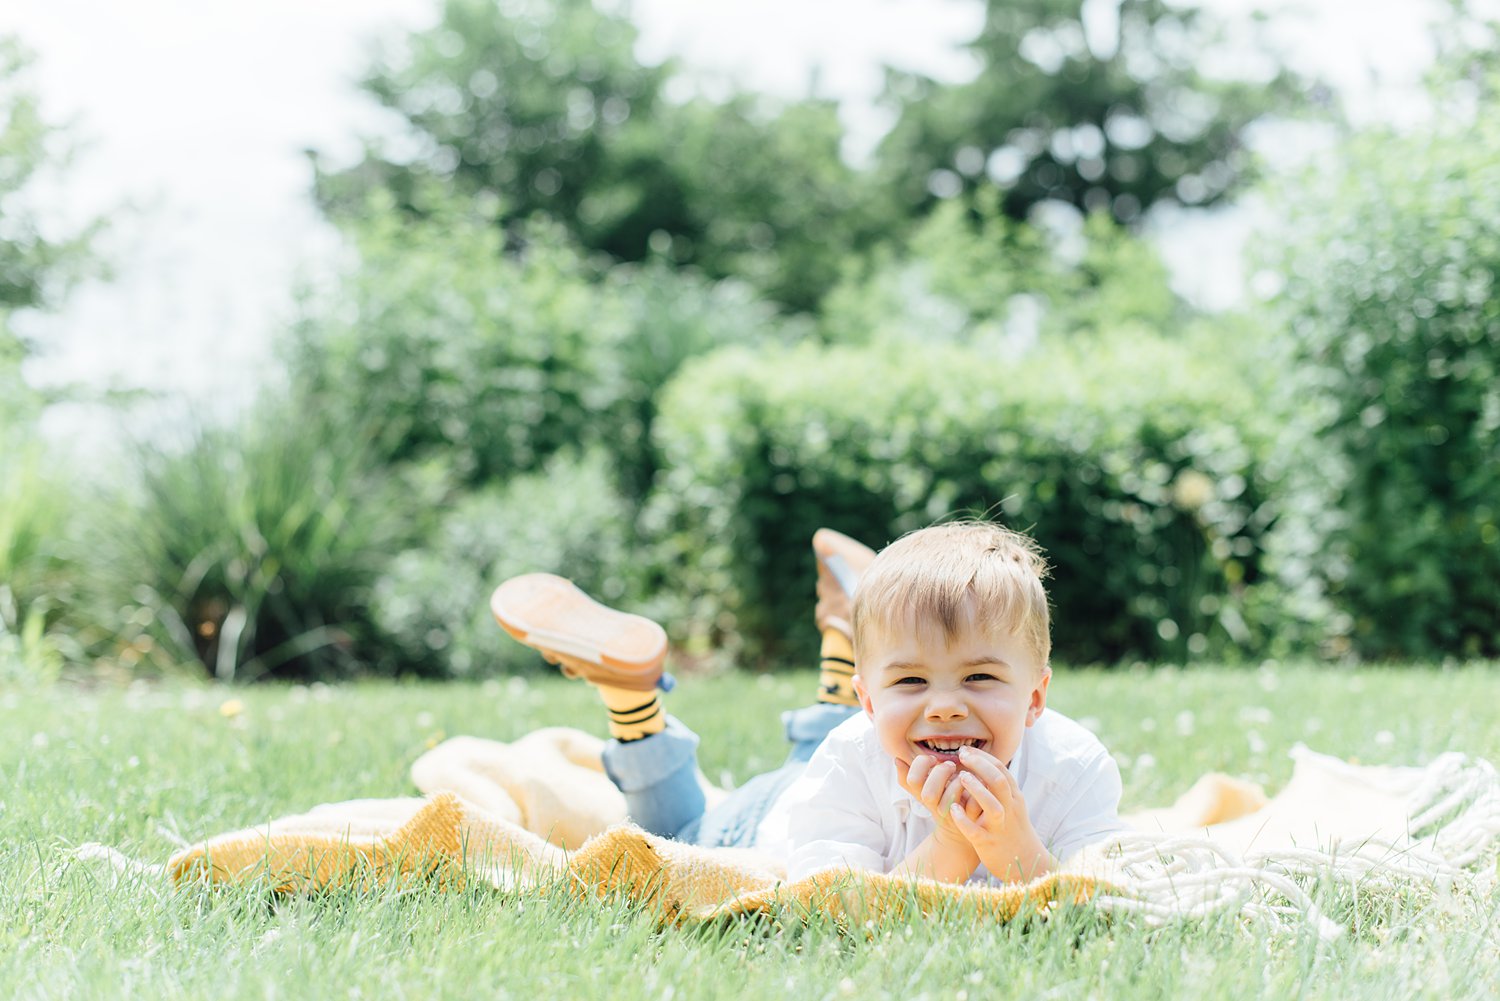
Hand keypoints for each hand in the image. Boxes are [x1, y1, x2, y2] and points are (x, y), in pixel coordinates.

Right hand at [893, 754, 980, 881]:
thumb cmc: (946, 800)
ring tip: (964, 774)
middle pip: (928, 794)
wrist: (964, 829)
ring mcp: (951, 815)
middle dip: (940, 773)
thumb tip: (897, 760)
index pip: (912, 780)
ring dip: (956, 783)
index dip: (920, 765)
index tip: (932, 759)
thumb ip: (912, 775)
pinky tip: (978, 782)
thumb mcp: (927, 787)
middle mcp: (934, 807)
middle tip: (951, 765)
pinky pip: (970, 805)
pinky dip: (973, 791)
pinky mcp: (969, 820)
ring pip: (948, 802)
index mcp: (923, 794)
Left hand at [946, 745, 1052, 882]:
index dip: (983, 757)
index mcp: (1014, 798)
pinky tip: (953, 810)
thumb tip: (983, 765)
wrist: (1028, 863)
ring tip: (961, 777)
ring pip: (991, 805)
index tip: (966, 750)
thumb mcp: (1013, 805)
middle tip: (961, 755)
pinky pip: (975, 831)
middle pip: (998, 781)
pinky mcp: (989, 844)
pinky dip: (964, 820)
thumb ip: (1001, 788)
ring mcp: (1000, 827)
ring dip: (976, 789)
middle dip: (979, 765)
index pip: (1001, 770)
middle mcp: (1009, 809)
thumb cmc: (1014, 830)